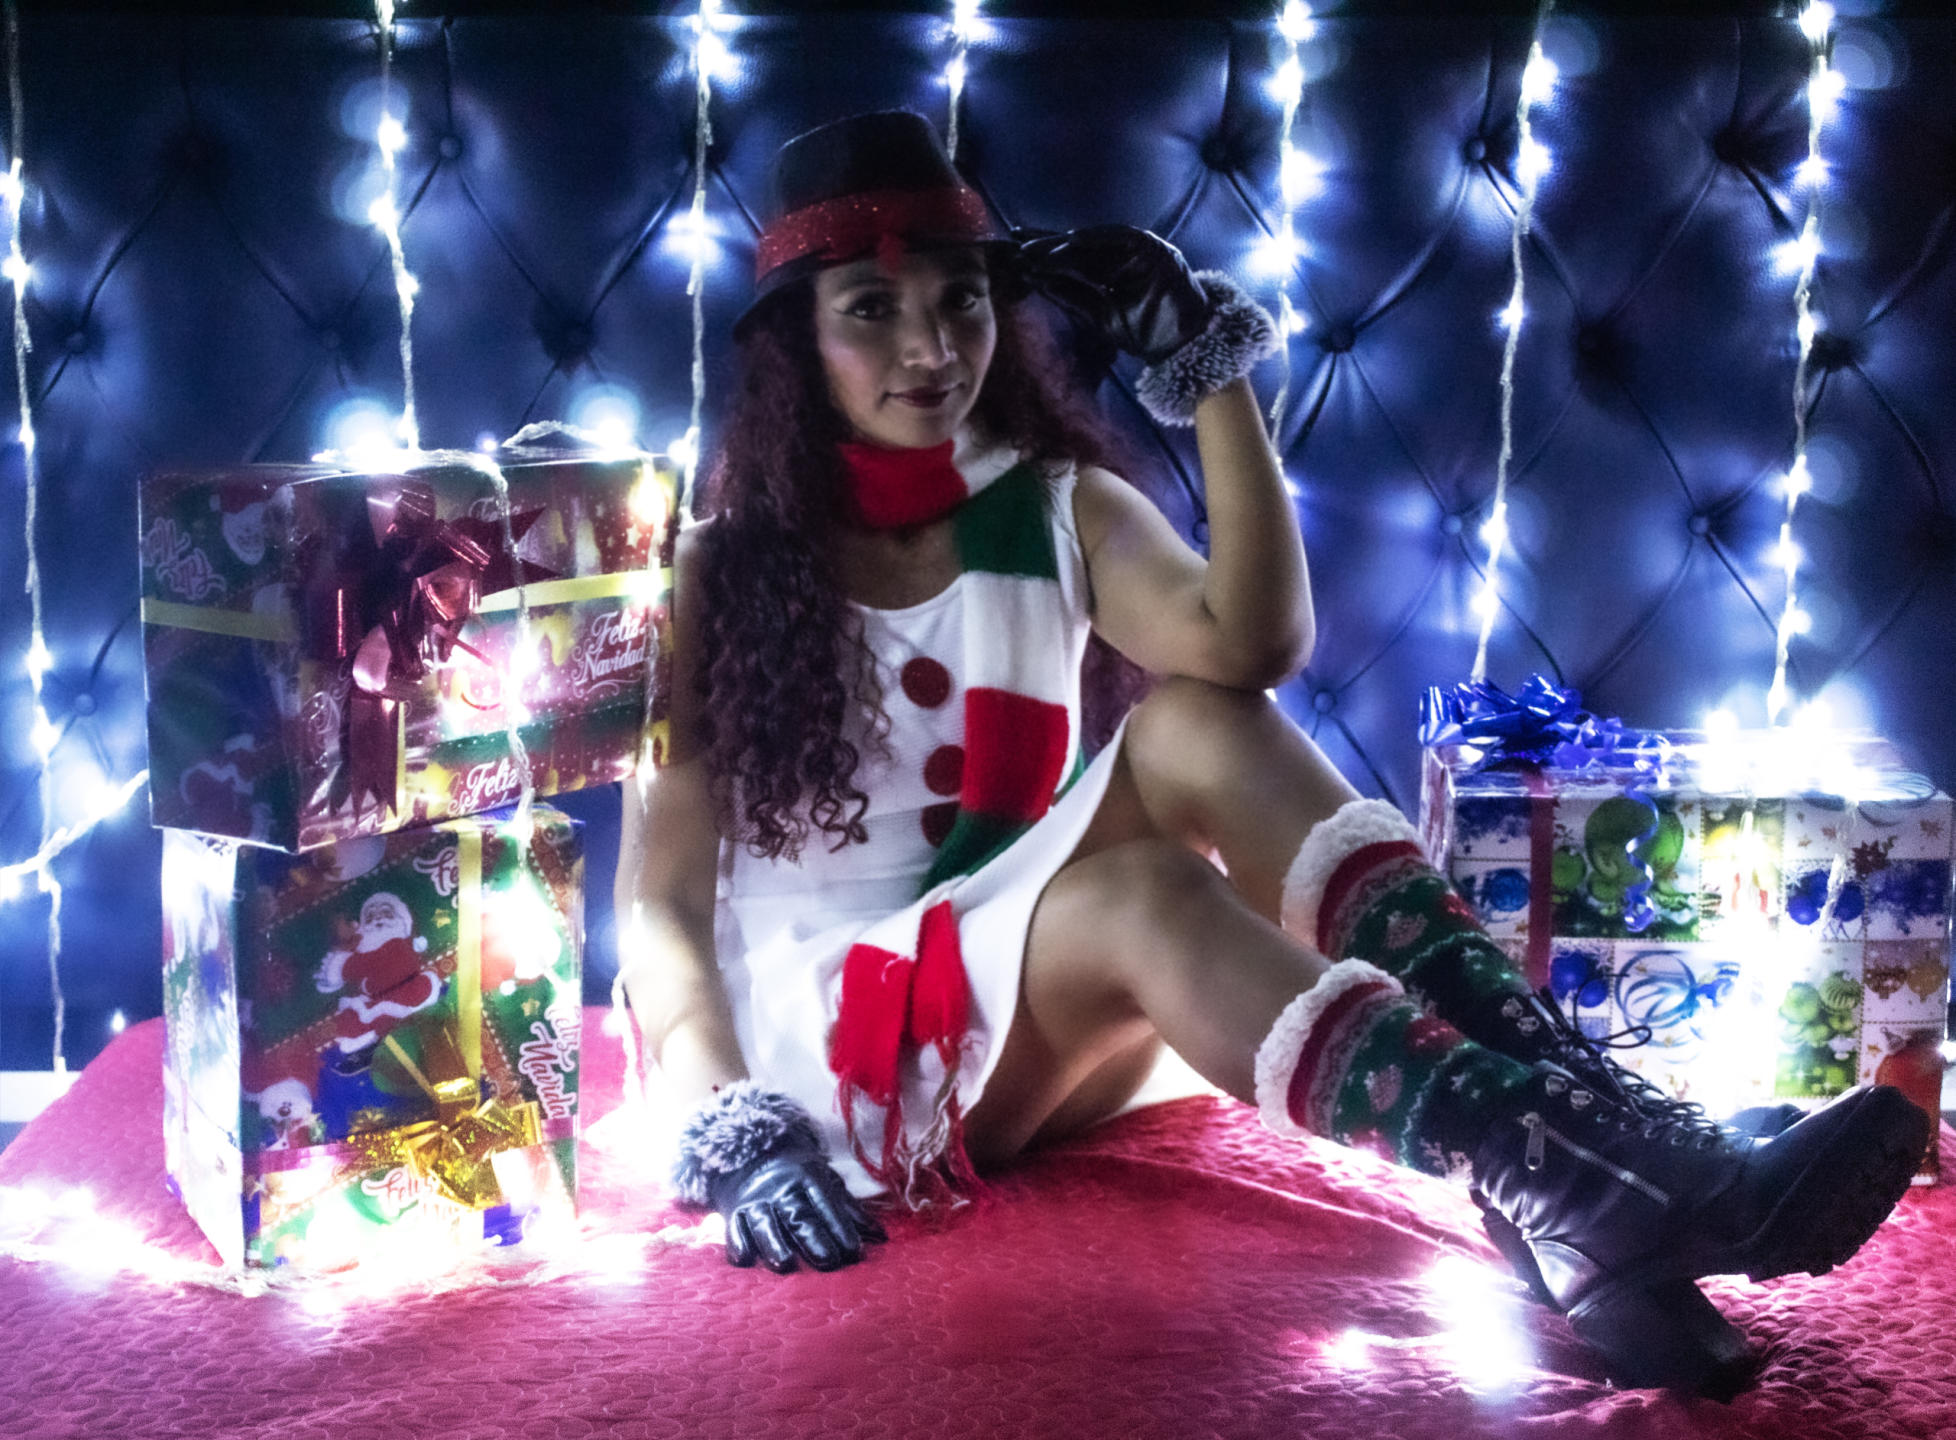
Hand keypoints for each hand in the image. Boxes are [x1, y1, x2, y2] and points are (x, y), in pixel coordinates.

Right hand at [708, 1146, 886, 1273]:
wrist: (751, 1154)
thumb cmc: (799, 1178)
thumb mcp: (826, 1183)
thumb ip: (850, 1211)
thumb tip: (881, 1238)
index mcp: (808, 1178)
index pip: (826, 1204)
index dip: (840, 1226)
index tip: (855, 1251)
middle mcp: (781, 1188)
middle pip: (797, 1213)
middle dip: (813, 1237)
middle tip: (829, 1261)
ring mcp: (756, 1199)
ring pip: (764, 1221)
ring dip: (774, 1242)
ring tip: (785, 1264)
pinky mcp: (734, 1211)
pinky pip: (733, 1226)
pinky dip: (737, 1241)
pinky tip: (744, 1259)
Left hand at [1011, 225, 1213, 363]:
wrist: (1186, 347)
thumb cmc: (1148, 334)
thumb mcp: (1101, 316)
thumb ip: (1073, 297)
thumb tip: (1038, 281)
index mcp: (1114, 269)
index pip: (1074, 258)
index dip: (1046, 255)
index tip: (1016, 253)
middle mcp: (1126, 254)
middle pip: (1080, 245)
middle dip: (1047, 243)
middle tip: (1015, 241)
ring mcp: (1141, 249)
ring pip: (1094, 240)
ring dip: (1063, 244)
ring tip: (1033, 249)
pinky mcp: (1154, 249)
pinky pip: (1119, 239)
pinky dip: (1094, 239)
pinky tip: (1067, 242)